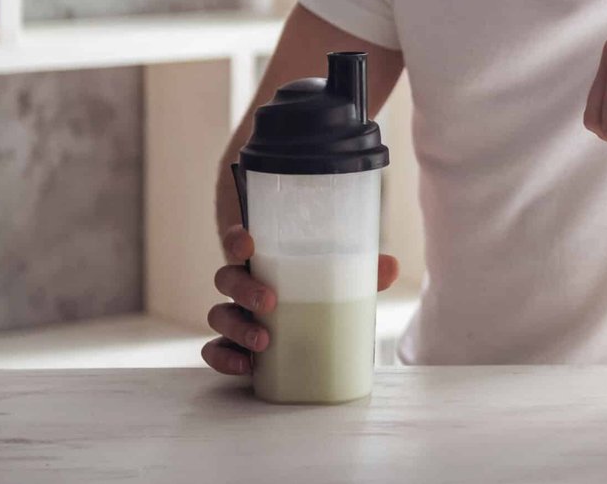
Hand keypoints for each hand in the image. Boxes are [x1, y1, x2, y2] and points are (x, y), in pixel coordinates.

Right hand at [201, 224, 400, 376]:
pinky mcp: (232, 346)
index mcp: (264, 261)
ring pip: (218, 315)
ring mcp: (235, 316)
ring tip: (264, 342)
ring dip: (237, 326)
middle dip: (244, 288)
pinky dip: (223, 358)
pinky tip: (244, 366)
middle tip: (269, 301)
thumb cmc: (318, 294)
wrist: (307, 333)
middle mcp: (243, 286)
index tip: (248, 244)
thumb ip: (361, 272)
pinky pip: (215, 351)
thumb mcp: (339, 281)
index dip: (237, 240)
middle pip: (226, 279)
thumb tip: (391, 266)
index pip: (239, 242)